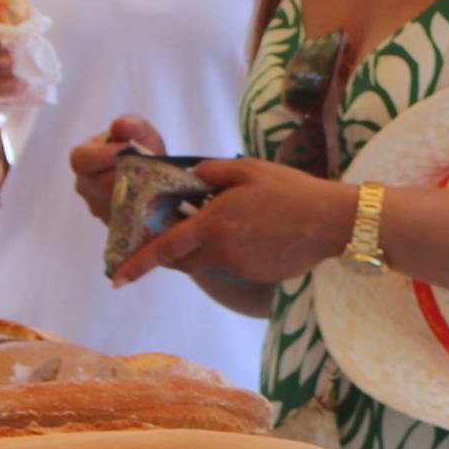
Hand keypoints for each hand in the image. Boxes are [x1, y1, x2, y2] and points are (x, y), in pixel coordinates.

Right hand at [66, 113, 172, 212]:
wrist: (153, 172)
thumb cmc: (140, 147)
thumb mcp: (140, 131)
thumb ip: (131, 125)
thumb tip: (119, 125)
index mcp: (83, 158)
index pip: (82, 160)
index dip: (103, 156)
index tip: (125, 152)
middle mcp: (85, 185)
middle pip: (97, 186)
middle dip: (122, 176)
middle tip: (143, 169)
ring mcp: (97, 206)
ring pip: (111, 203)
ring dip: (133, 192)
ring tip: (150, 181)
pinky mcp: (112, 223)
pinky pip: (123, 218)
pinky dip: (138, 207)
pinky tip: (151, 197)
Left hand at [116, 157, 352, 288]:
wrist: (330, 221)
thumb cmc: (290, 190)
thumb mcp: (248, 169)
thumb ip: (211, 173)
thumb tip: (189, 179)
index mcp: (215, 224)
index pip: (166, 248)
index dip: (138, 264)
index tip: (117, 279)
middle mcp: (222, 251)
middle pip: (182, 259)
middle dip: (170, 251)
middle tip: (169, 235)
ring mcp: (239, 267)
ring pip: (206, 263)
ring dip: (202, 248)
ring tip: (222, 225)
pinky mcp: (255, 275)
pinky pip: (230, 267)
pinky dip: (229, 253)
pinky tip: (252, 234)